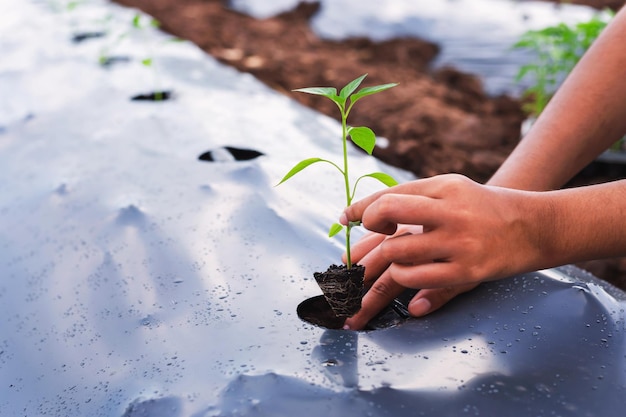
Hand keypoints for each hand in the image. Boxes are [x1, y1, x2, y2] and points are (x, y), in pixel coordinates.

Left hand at [340, 174, 548, 328]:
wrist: (534, 226)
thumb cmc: (483, 208)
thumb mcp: (452, 190)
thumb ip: (414, 199)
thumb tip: (371, 218)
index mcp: (443, 187)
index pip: (390, 194)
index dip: (362, 208)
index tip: (346, 218)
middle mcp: (449, 211)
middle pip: (388, 214)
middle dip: (368, 226)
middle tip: (362, 246)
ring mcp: (458, 241)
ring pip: (398, 251)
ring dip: (382, 262)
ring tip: (381, 266)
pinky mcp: (466, 270)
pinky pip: (417, 278)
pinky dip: (402, 279)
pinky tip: (403, 277)